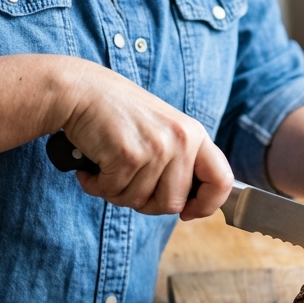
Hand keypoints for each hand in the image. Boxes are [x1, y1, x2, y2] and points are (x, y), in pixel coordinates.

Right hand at [56, 58, 232, 219]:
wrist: (81, 90)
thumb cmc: (118, 114)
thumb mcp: (162, 131)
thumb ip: (178, 162)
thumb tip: (186, 206)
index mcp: (194, 134)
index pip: (222, 181)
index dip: (207, 205)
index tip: (187, 212)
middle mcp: (182, 140)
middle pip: (172, 203)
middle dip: (145, 202)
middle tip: (126, 183)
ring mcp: (157, 147)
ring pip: (139, 201)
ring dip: (116, 192)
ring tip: (107, 167)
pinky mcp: (129, 154)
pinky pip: (113, 192)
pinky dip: (97, 186)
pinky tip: (93, 167)